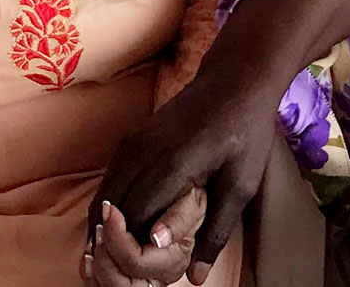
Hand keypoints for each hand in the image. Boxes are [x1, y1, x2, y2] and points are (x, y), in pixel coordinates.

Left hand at [83, 189, 206, 286]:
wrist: (185, 202)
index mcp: (173, 261)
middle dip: (103, 255)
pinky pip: (102, 285)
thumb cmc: (188, 201)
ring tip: (96, 235)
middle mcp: (157, 278)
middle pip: (120, 284)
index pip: (136, 262)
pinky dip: (91, 270)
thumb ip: (179, 220)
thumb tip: (158, 238)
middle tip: (101, 226)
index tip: (110, 209)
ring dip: (96, 263)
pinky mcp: (129, 277)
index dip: (116, 238)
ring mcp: (143, 281)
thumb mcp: (193, 202)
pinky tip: (92, 250)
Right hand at [92, 74, 281, 284]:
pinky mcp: (131, 139)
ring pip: (105, 193)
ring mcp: (133, 142)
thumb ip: (215, 232)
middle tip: (122, 271)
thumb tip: (194, 277)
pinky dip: (107, 206)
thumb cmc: (244, 133)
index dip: (134, 250)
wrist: (234, 81)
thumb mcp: (240, 187)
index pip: (136, 219)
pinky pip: (110, 178)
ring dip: (104, 226)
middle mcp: (143, 152)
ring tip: (112, 256)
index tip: (143, 272)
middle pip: (113, 209)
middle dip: (114, 243)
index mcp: (172, 165)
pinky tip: (114, 226)